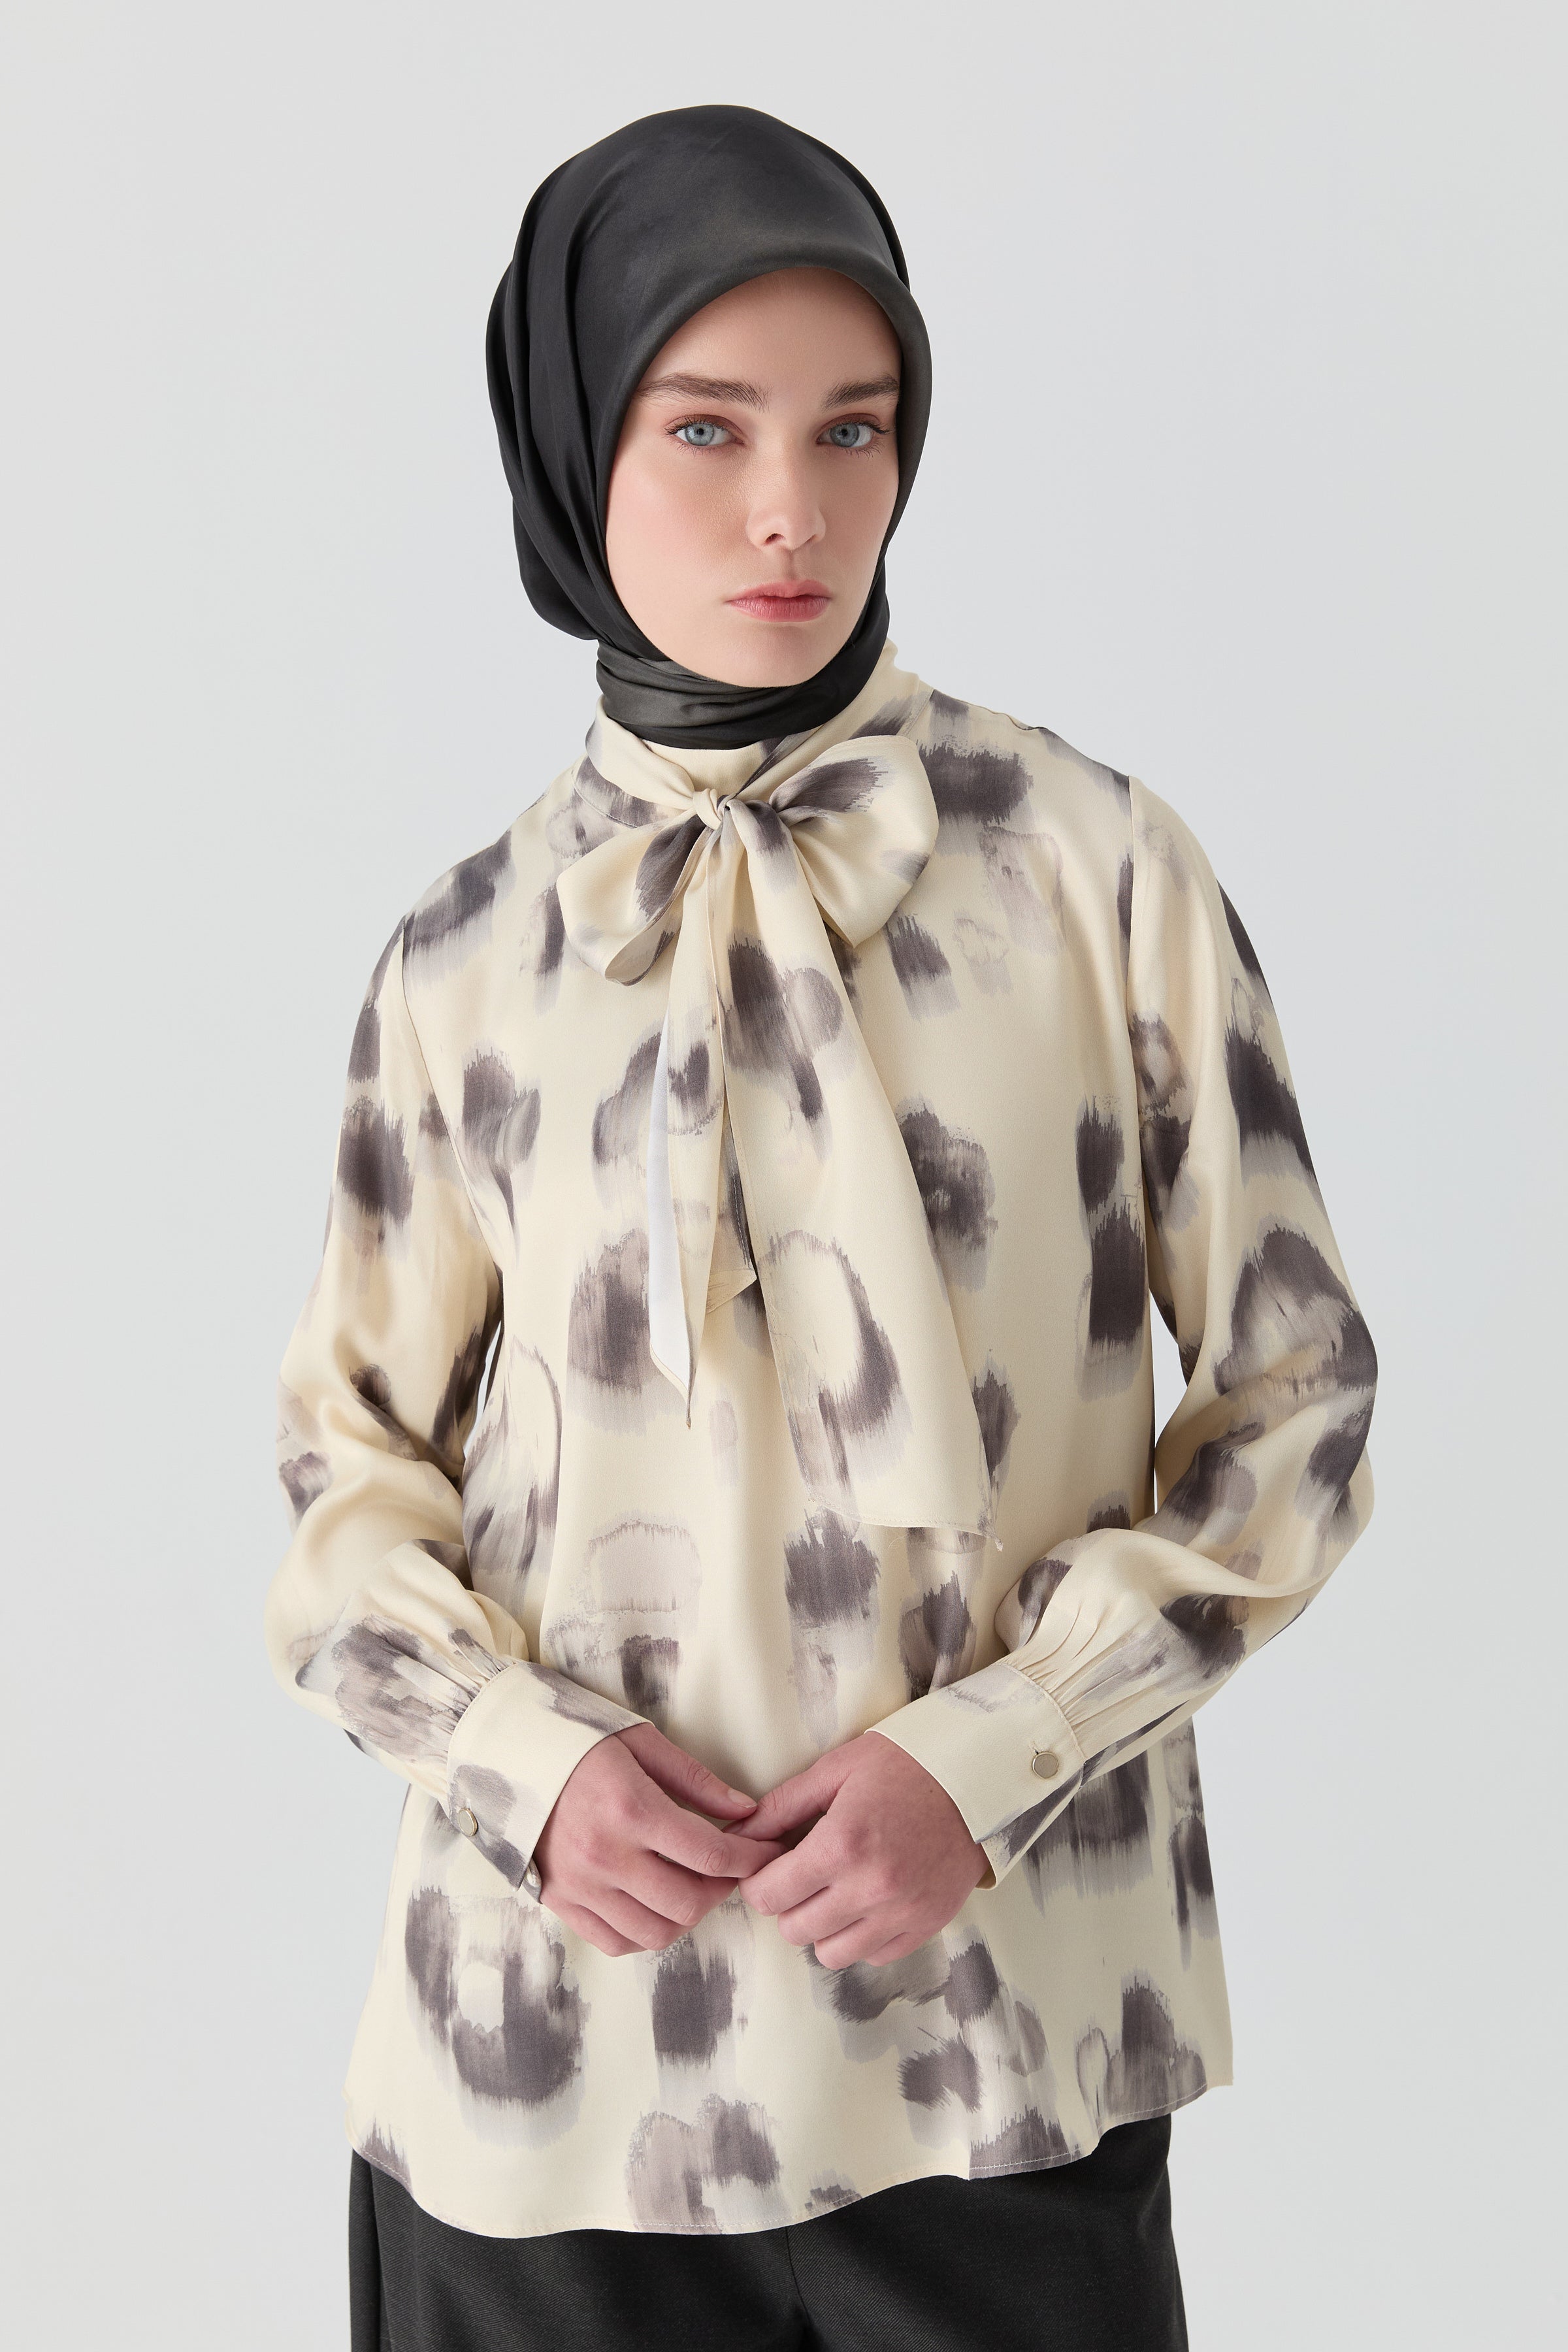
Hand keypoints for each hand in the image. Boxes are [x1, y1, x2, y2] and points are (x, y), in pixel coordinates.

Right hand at [533, 1721, 787, 1956]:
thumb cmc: (577, 1742)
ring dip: (686, 1916)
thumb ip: (697, 1780)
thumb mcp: (641, 1742)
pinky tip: (654, 1903)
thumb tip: (747, 1811)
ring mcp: (581, 1886)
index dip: (752, 1859)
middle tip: (729, 1869)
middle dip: (722, 1890)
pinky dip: (646, 1933)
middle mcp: (606, 1855)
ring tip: (692, 1886)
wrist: (504, 1757)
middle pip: (689, 1902)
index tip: (769, 1853)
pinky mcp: (561, 1902)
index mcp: (631, 1809)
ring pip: (656, 1933)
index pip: (711, 1854)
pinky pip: (616, 1943)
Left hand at [732, 1731, 986, 1968]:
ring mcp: (901, 1912)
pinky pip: (874, 1955)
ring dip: (823, 1927)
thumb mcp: (836, 1770)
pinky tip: (868, 1901)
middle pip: (795, 1930)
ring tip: (835, 1892)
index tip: (768, 1868)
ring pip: (831, 1953)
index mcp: (841, 1844)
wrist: (977, 1777)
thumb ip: (782, 1805)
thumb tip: (738, 1834)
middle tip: (802, 1876)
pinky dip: (863, 1936)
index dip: (758, 1882)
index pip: (769, 1895)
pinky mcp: (926, 1925)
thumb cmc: (904, 1765)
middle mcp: (870, 1887)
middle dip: (788, 1905)